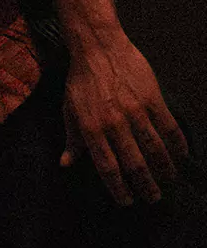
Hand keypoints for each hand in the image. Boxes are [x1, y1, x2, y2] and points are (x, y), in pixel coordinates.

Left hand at [61, 38, 187, 205]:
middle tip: (152, 198)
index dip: (118, 188)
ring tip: (168, 181)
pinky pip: (169, 125)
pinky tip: (182, 154)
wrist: (98, 47)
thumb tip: (65, 164)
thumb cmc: (80, 80)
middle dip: (144, 185)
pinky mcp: (152, 97)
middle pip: (134, 163)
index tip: (127, 201)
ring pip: (154, 148)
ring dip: (163, 168)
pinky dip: (177, 142)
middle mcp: (114, 124)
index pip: (107, 168)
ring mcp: (135, 111)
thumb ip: (71, 139)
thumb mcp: (69, 110)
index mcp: (92, 130)